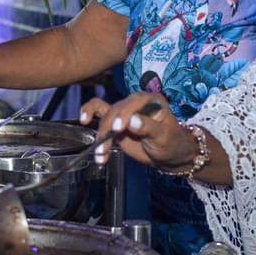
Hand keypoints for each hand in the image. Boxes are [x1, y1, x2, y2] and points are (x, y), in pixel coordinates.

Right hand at [79, 94, 193, 166]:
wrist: (167, 154)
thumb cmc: (170, 142)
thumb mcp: (163, 136)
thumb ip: (148, 127)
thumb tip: (132, 120)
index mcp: (150, 100)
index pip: (133, 103)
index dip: (124, 114)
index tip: (118, 129)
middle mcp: (134, 102)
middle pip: (115, 111)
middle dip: (107, 130)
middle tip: (104, 148)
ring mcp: (123, 111)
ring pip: (104, 117)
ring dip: (100, 135)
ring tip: (100, 154)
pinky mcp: (114, 121)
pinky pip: (99, 114)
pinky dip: (91, 120)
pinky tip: (85, 126)